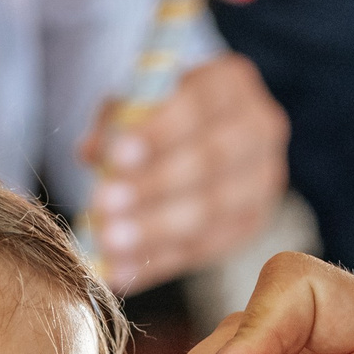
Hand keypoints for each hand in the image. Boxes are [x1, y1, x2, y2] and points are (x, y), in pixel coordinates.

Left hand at [82, 53, 288, 294]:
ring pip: (210, 212)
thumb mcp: (135, 101)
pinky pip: (203, 249)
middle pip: (209, 162)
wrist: (204, 137)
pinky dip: (157, 262)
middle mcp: (258, 129)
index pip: (198, 106)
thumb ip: (115, 120)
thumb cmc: (160, 113)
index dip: (158, 134)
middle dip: (153, 187)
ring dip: (153, 231)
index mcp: (230, 83)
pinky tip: (120, 270)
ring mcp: (262, 182)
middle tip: (103, 207)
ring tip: (108, 242)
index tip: (116, 157)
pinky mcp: (250, 225)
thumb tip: (91, 153)